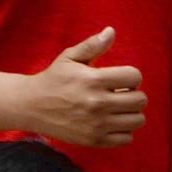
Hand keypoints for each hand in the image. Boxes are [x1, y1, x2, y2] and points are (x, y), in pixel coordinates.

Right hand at [14, 27, 148, 150]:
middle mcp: (97, 103)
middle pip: (140, 100)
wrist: (31, 106)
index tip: (120, 80)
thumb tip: (111, 31)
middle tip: (120, 94)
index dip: (131, 76)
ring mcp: (97, 124)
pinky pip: (127, 138)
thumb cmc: (54, 79)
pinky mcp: (95, 140)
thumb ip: (92, 45)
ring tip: (118, 108)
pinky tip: (111, 122)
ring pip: (138, 120)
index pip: (134, 77)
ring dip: (131, 113)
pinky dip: (124, 130)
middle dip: (134, 94)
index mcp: (94, 80)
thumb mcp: (69, 58)